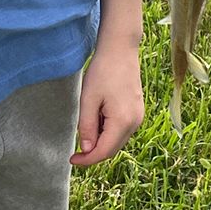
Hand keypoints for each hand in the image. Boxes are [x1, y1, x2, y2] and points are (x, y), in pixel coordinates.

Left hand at [70, 41, 144, 166]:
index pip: (104, 151)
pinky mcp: (137, 111)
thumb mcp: (88, 99)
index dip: (87, 159)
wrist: (120, 49)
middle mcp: (135, 122)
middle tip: (75, 149)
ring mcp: (138, 117)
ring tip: (87, 122)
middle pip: (112, 149)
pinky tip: (97, 116)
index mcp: (122, 121)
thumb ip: (87, 126)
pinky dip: (108, 131)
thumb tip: (87, 149)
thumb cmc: (103, 71)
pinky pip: (121, 129)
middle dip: (93, 152)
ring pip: (117, 140)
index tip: (72, 159)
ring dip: (100, 140)